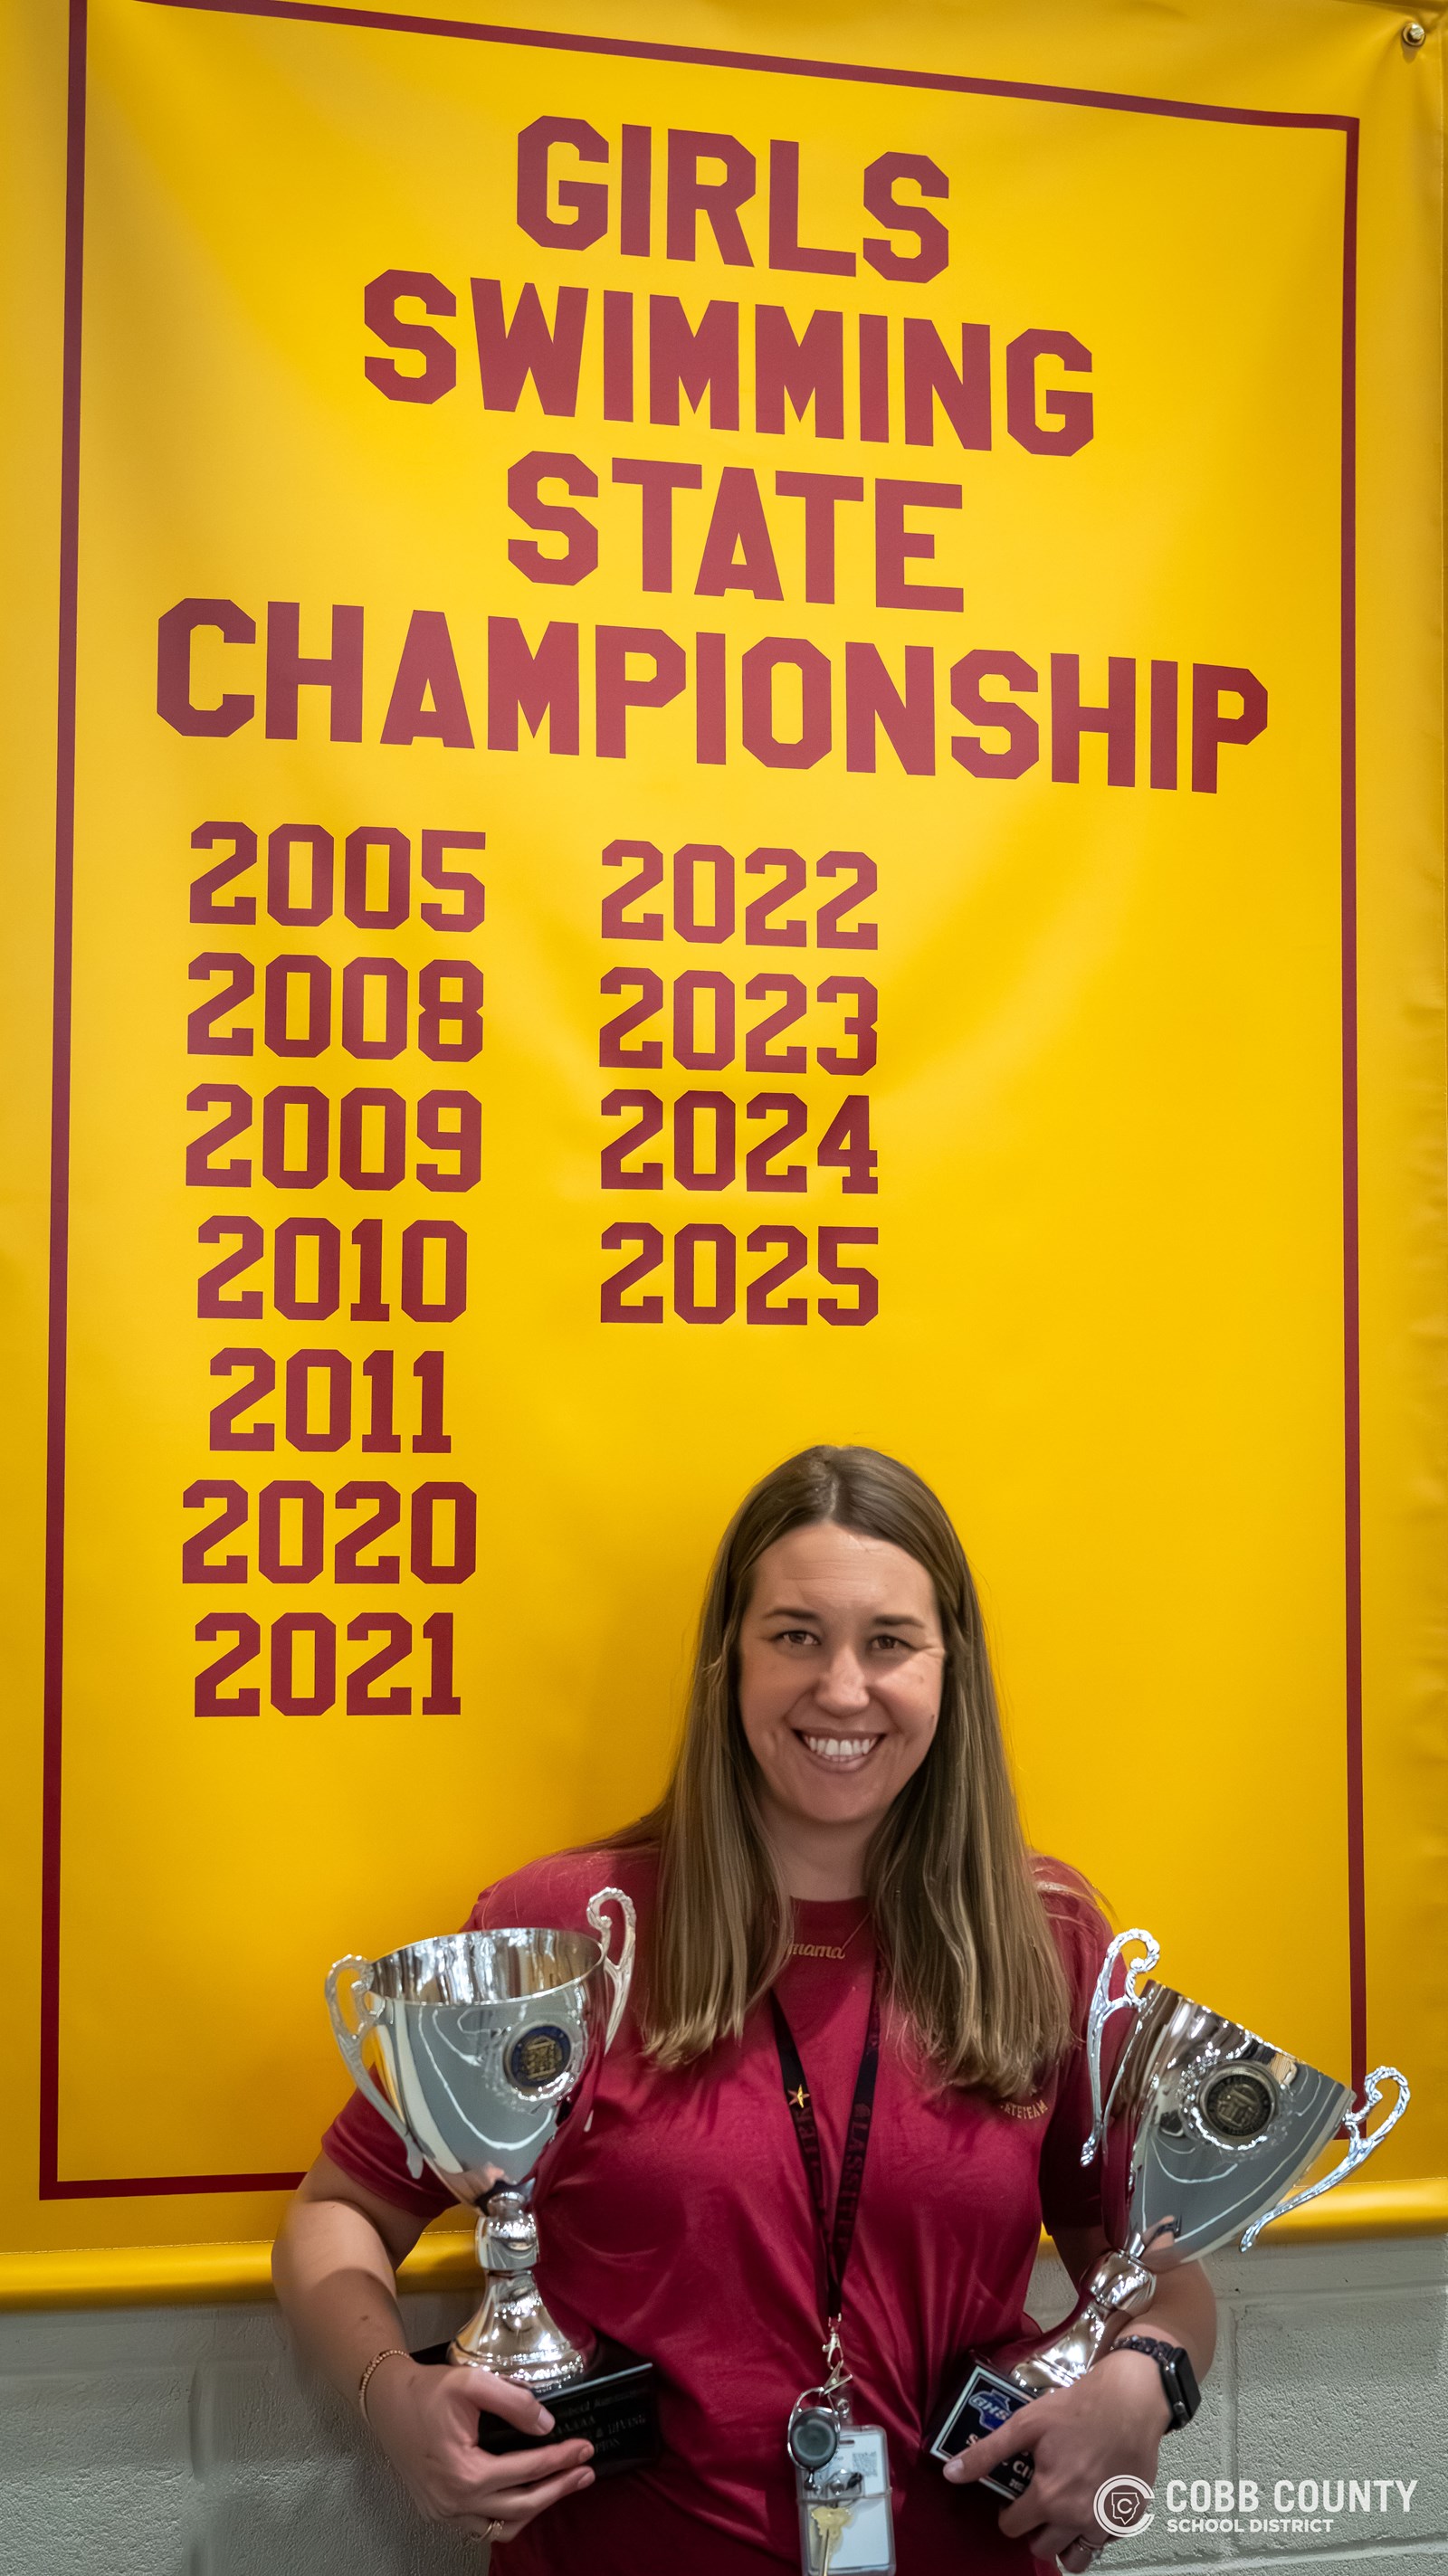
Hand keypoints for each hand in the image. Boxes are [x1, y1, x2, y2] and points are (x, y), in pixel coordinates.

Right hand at [365, 2355, 595, 2541]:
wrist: (385, 2402)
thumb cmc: (427, 2391)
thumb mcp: (472, 2383)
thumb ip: (514, 2402)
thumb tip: (547, 2425)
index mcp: (464, 2473)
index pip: (526, 2471)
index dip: (560, 2459)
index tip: (584, 2447)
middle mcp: (454, 2503)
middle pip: (521, 2507)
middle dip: (559, 2488)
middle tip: (585, 2471)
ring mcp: (444, 2513)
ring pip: (503, 2527)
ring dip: (535, 2508)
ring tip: (561, 2485)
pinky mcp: (438, 2513)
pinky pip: (482, 2528)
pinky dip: (508, 2517)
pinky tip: (523, 2497)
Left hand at [945, 2352, 1169, 2564]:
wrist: (1130, 2401)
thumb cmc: (1077, 2409)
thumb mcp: (1025, 2424)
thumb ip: (987, 2453)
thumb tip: (950, 2473)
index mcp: (1048, 2498)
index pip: (1012, 2528)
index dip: (1008, 2513)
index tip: (1014, 2499)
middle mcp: (1077, 2518)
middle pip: (1043, 2548)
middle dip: (1035, 2530)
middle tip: (1039, 2505)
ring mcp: (1105, 2522)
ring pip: (1077, 2556)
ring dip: (1065, 2542)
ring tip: (1063, 2515)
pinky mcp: (1128, 2517)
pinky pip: (1105, 2541)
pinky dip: (1095, 2529)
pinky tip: (1091, 2501)